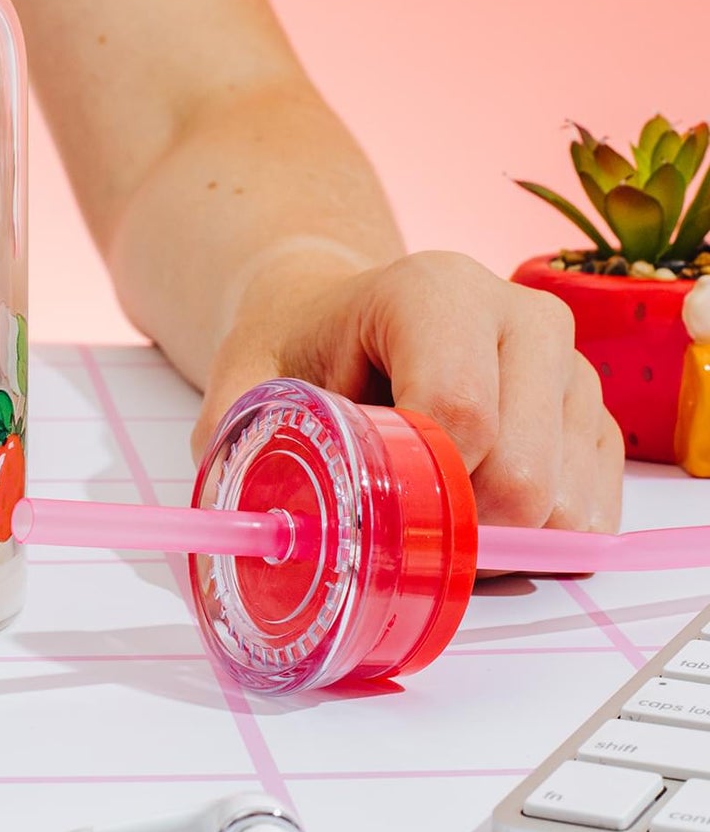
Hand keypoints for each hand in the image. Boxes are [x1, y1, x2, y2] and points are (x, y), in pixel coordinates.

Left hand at [202, 250, 623, 533]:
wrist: (340, 320)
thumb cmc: (299, 351)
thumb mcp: (246, 384)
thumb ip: (234, 445)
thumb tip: (239, 531)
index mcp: (435, 290)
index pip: (459, 412)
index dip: (417, 489)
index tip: (368, 505)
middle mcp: (523, 317)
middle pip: (522, 473)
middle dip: (454, 528)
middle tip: (394, 524)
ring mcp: (573, 368)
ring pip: (565, 504)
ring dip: (495, 539)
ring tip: (429, 507)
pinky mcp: (598, 419)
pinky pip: (591, 515)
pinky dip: (533, 540)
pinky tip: (474, 509)